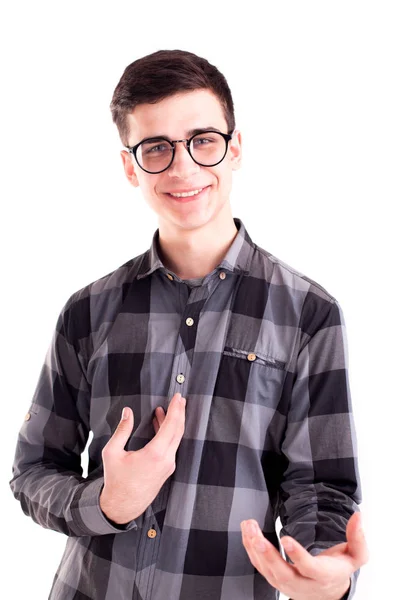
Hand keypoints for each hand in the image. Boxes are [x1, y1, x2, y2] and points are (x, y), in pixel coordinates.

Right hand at [100, 392, 185, 523]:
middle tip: (179, 399)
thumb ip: (122, 430)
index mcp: (155, 454)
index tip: (177, 397)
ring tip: (168, 409)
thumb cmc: (116, 480)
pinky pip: (171, 447)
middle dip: (180, 412)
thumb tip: (127, 412)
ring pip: (175, 439)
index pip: (171, 425)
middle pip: (178, 430)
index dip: (175, 409)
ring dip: (173, 423)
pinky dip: (168, 434)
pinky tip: (160, 425)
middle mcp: (166, 460)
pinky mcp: (166, 470)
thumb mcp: (112, 452)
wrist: (121, 506)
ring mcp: (168, 466)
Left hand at [241, 512, 367, 599]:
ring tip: (249, 525)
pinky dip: (251, 549)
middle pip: (283, 573)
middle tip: (257, 536)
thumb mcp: (356, 557)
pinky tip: (247, 532)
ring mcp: (287, 584)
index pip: (309, 568)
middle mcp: (303, 584)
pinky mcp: (275, 580)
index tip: (286, 538)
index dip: (298, 555)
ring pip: (267, 570)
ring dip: (255, 548)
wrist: (327, 592)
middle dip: (268, 555)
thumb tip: (358, 516)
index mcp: (323, 576)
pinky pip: (260, 567)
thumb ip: (358, 539)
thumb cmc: (339, 569)